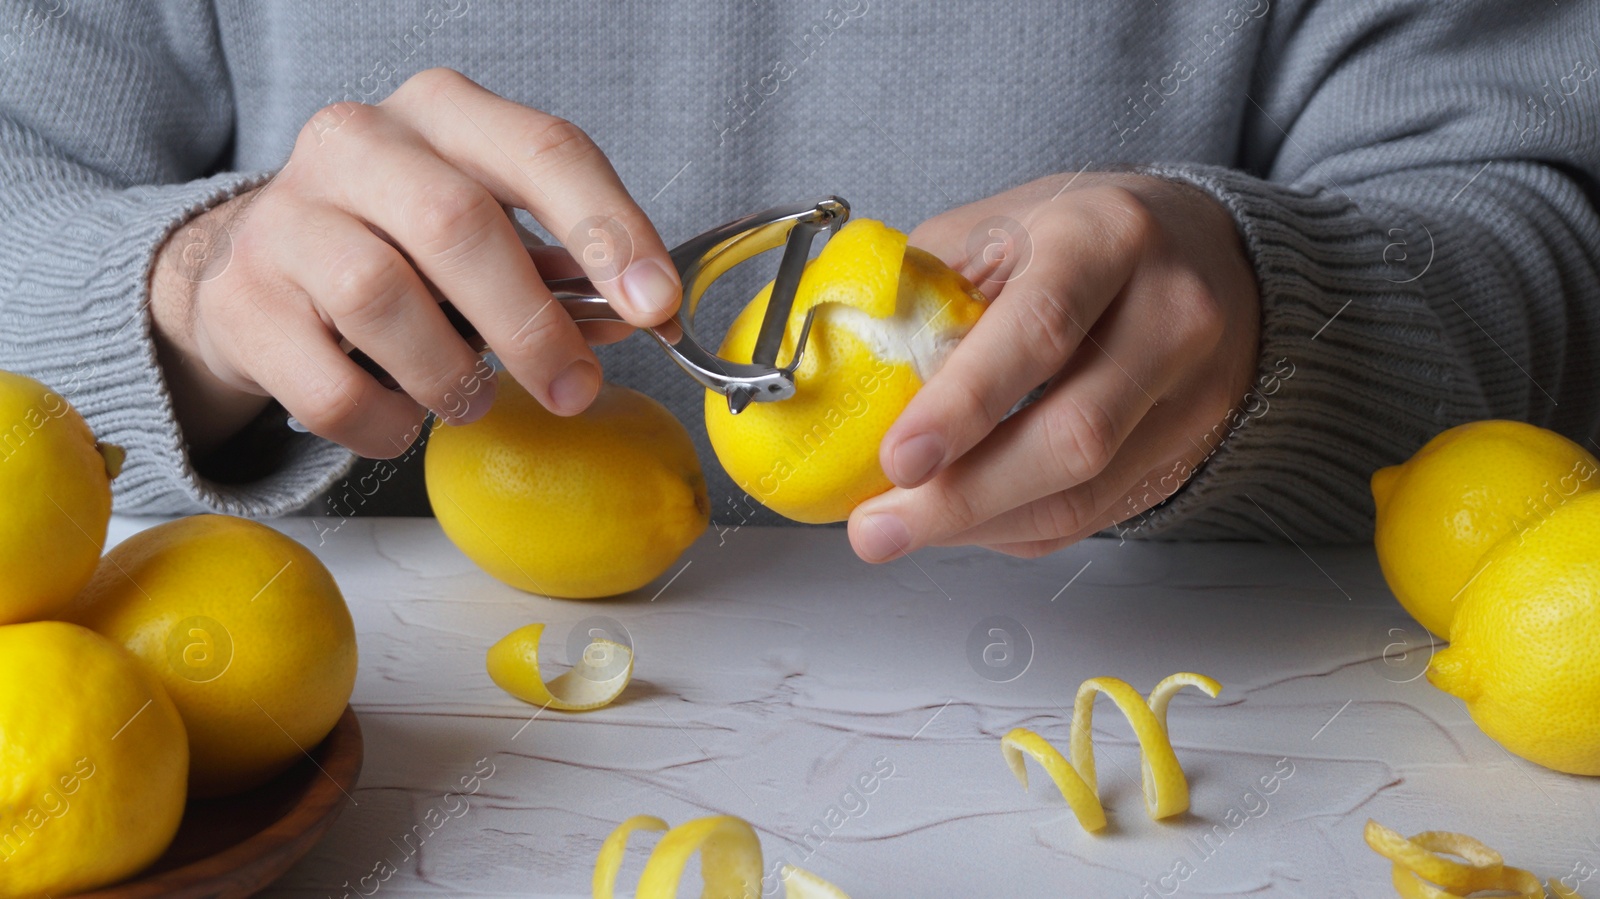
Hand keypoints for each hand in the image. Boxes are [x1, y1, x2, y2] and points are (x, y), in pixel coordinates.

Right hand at [150, 67, 679, 457]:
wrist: (259, 268)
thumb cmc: (400, 244)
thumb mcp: (487, 231)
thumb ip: (562, 268)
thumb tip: (640, 315)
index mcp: (442, 113)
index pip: (542, 149)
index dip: (610, 230)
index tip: (656, 303)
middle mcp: (357, 143)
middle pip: (457, 224)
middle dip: (532, 324)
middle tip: (574, 389)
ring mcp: (287, 217)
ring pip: (383, 301)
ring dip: (451, 375)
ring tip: (472, 398)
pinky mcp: (241, 302)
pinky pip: (330, 386)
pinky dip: (386, 423)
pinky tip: (403, 420)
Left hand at [847, 173, 1261, 560]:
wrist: (1206, 251)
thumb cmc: (1079, 236)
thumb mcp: (1000, 226)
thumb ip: (927, 290)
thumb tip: (848, 367)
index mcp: (1106, 238)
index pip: (1040, 330)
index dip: (964, 405)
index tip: (898, 459)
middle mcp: (1169, 314)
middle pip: (1072, 435)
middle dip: (962, 496)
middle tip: (878, 525)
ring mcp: (1192, 393)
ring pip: (1082, 494)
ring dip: (978, 525)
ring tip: (900, 529)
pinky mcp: (1189, 451)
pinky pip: (1091, 516)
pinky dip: (1013, 528)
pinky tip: (961, 520)